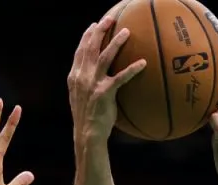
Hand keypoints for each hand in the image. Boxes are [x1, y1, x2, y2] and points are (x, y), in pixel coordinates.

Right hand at [68, 16, 146, 141]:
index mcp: (75, 76)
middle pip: (91, 47)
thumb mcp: (81, 96)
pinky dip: (132, 69)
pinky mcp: (104, 93)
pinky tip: (143, 62)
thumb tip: (96, 74)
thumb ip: (86, 82)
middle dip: (100, 30)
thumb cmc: (88, 117)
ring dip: (116, 42)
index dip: (87, 36)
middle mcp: (82, 76)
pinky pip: (121, 77)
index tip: (94, 25)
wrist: (87, 133)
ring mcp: (92, 84)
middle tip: (110, 18)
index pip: (80, 51)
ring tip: (127, 31)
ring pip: (104, 57)